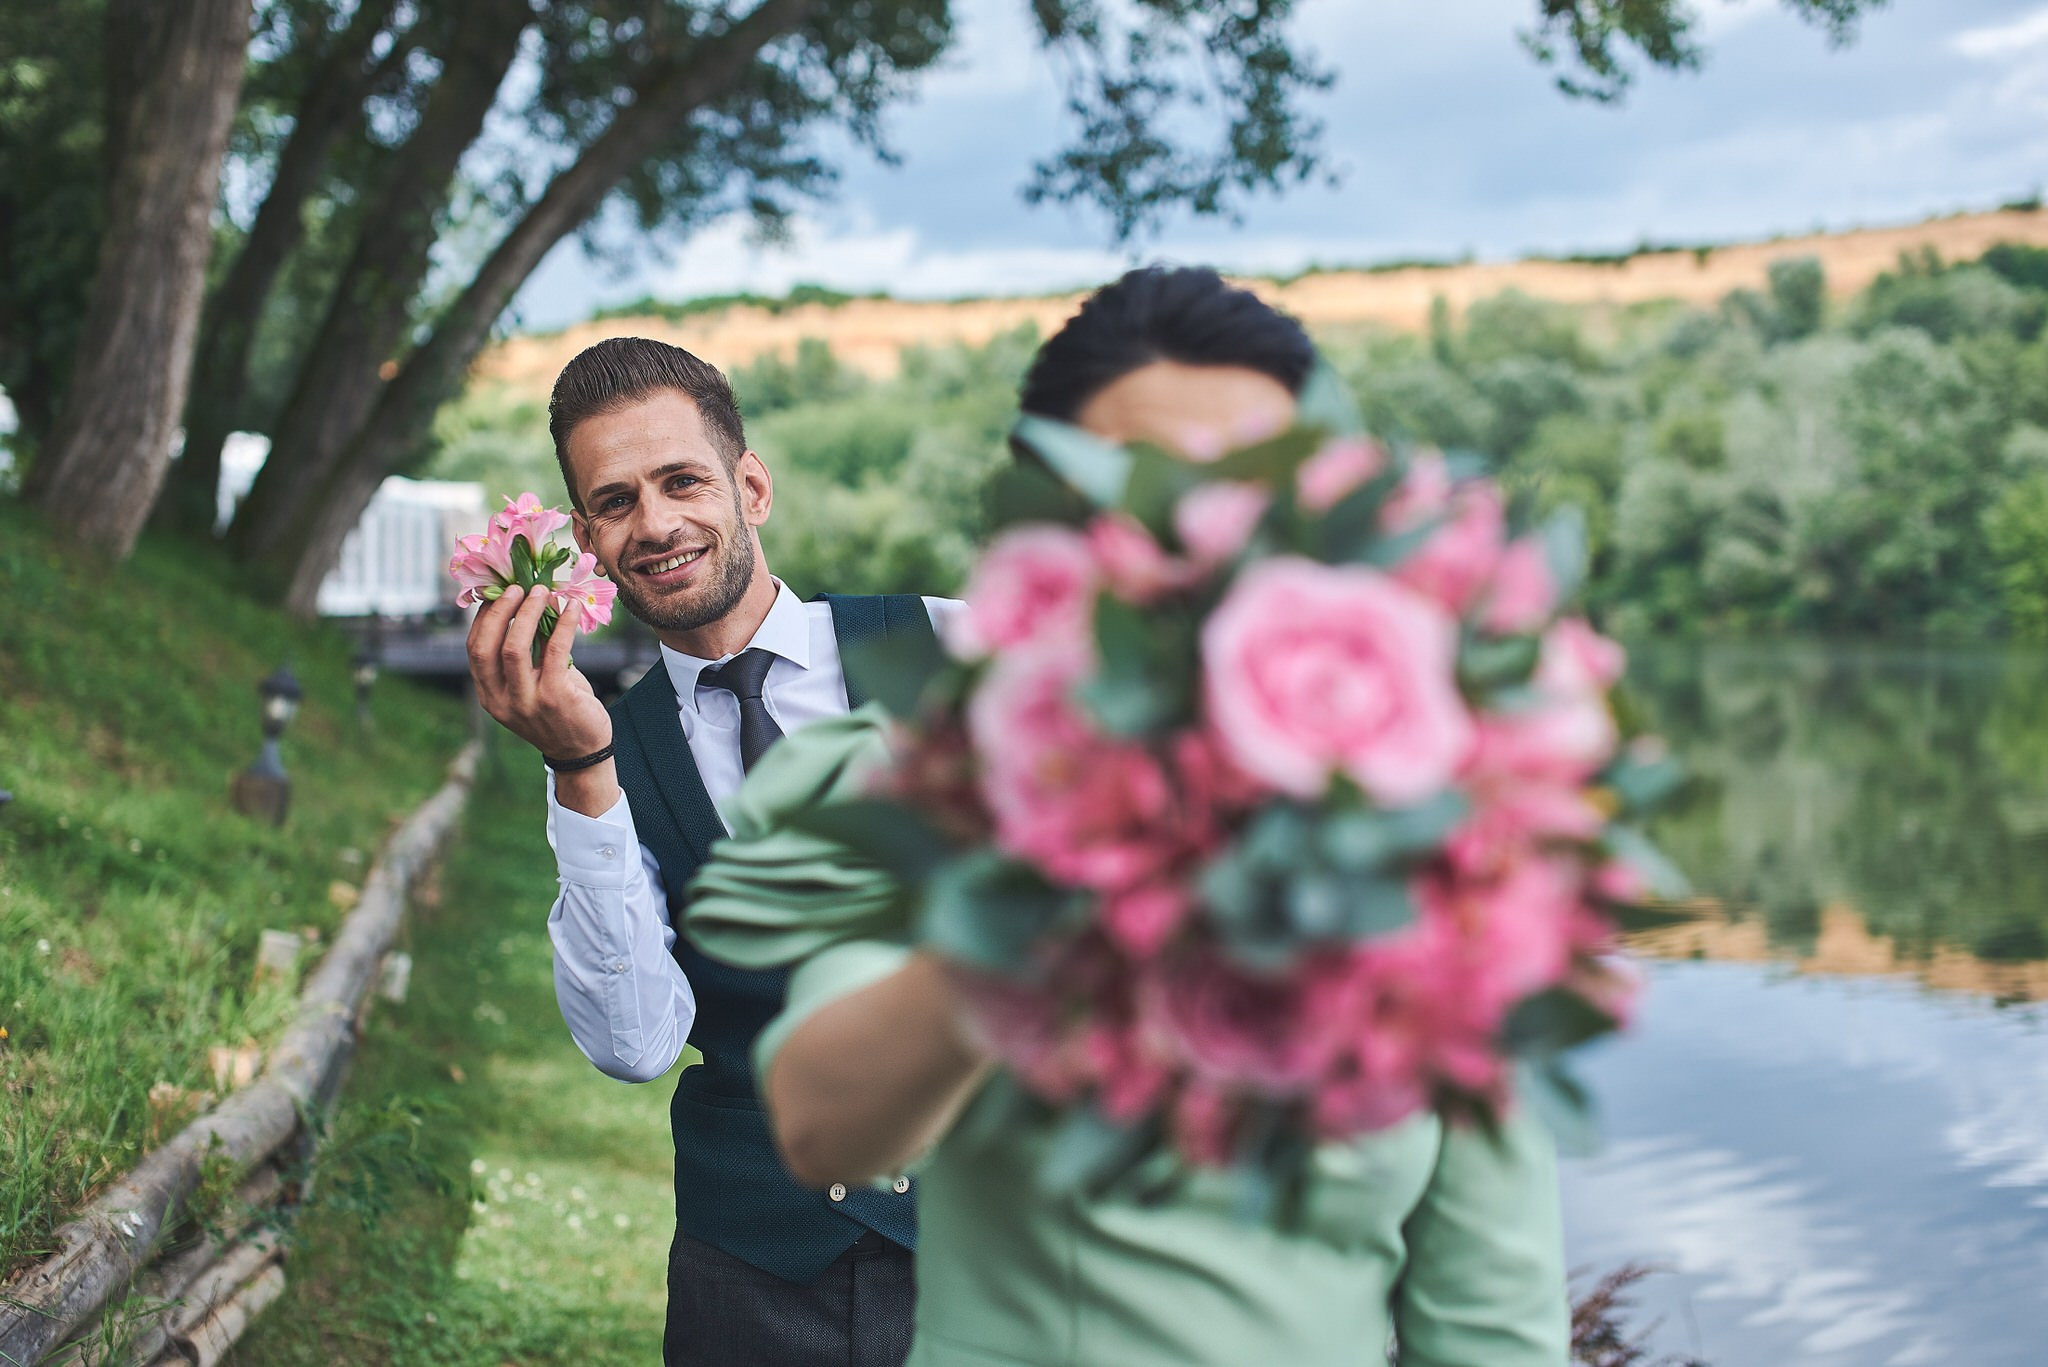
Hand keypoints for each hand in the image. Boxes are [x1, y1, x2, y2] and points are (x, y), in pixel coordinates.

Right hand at [466, 586, 617, 813]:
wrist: (582, 753)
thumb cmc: (557, 712)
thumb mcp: (530, 686)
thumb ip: (526, 654)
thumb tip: (530, 604)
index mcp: (489, 695)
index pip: (475, 649)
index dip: (484, 617)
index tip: (497, 593)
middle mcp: (501, 700)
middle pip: (488, 645)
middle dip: (501, 611)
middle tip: (518, 587)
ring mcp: (526, 701)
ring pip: (515, 647)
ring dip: (528, 613)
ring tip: (542, 591)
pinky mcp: (555, 698)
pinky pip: (555, 651)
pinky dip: (563, 624)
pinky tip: (572, 608)